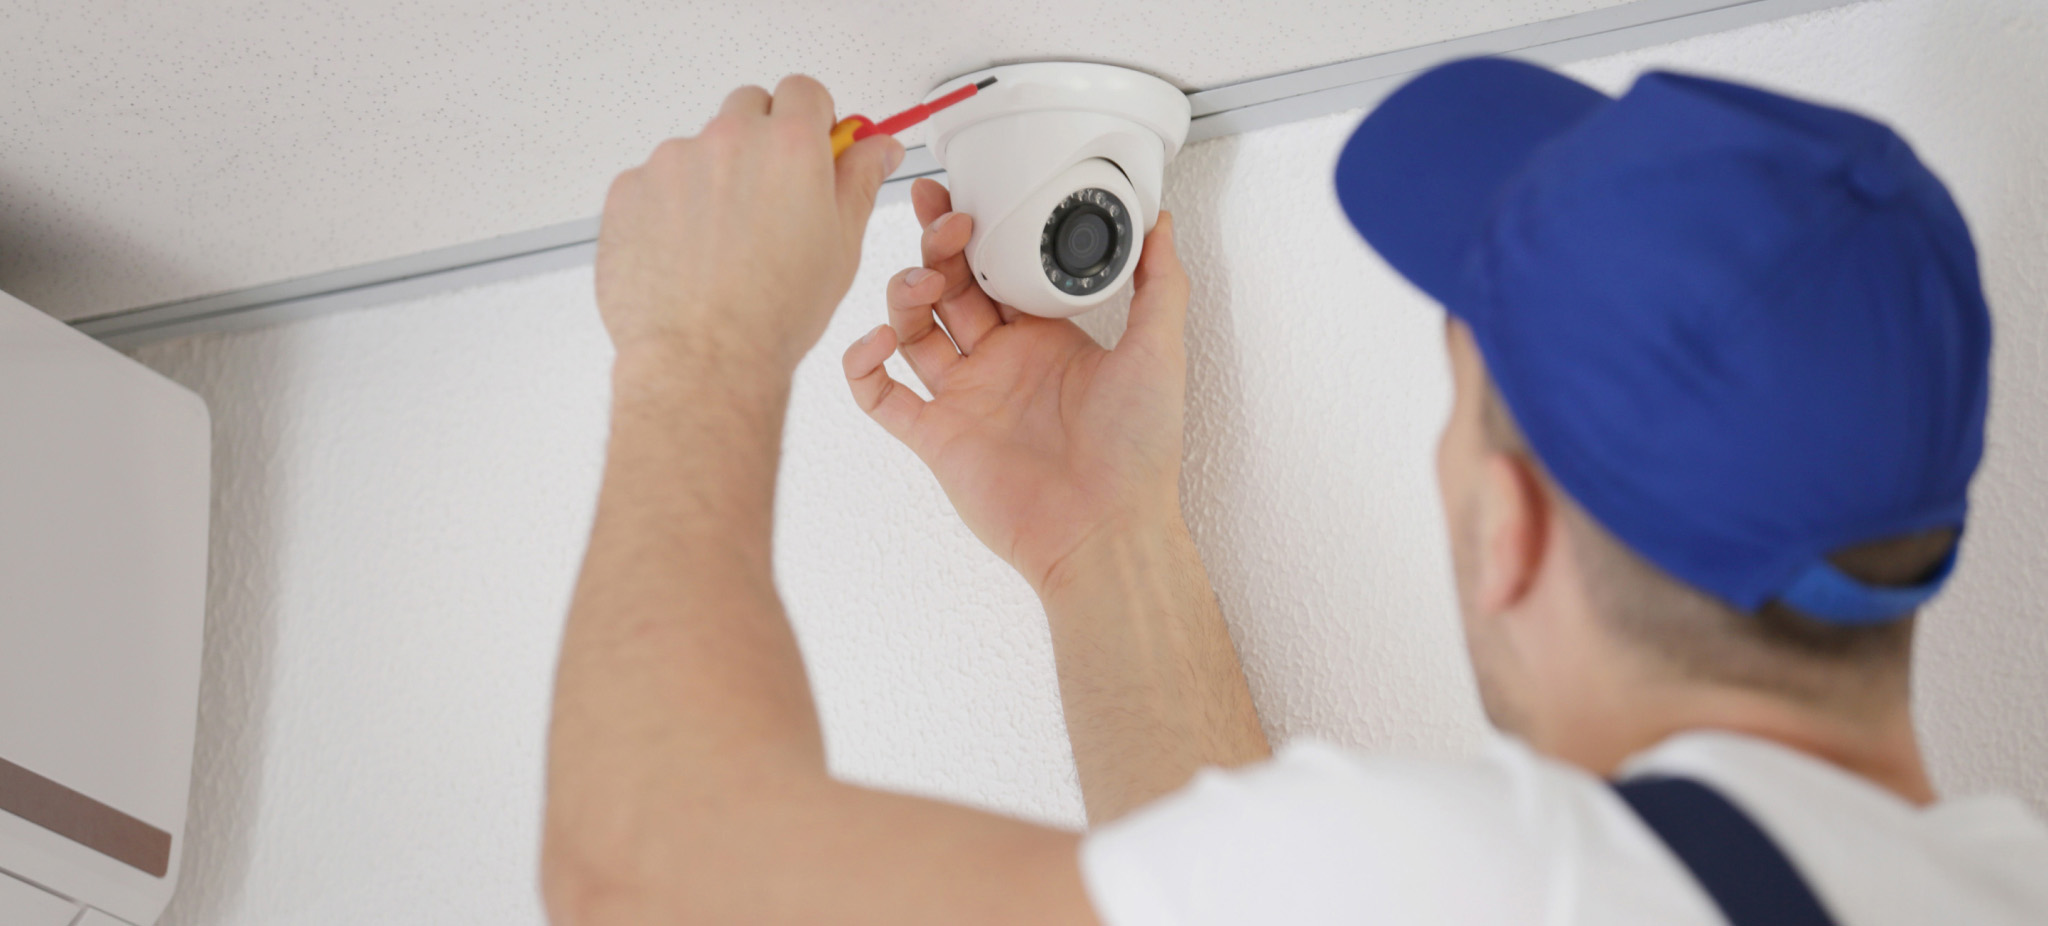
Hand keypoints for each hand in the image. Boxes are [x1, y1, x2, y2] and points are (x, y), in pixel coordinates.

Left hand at [595, 76, 905, 377]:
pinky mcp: (629, 190)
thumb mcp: (842, 247)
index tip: (813, 146)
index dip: (813, 121)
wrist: (702, 360)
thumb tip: (876, 149)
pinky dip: (670, 208)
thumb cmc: (772, 316)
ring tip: (724, 245)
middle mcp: (728, 140)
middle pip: (749, 108)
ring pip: (700, 149)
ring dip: (714, 178)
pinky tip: (688, 255)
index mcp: (790, 146)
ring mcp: (672, 161)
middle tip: (771, 200)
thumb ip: (859, 181)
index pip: (805, 91)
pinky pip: (656, 182)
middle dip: (762, 141)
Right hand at [842, 178, 1191, 592]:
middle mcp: (1000, 365)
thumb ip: (1161, 282)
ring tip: (924, 281)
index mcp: (1044, 340)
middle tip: (942, 219)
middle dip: (937, 247)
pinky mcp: (937, 439)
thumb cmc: (1137, 454)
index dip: (977, 232)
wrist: (1109, 530)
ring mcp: (964, 400)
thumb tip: (1160, 223)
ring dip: (906, 295)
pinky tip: (876, 341)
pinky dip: (864, 366)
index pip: (997, 270)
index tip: (967, 200)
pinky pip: (881, 398)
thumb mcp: (1159, 350)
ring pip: (912, 331)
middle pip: (949, 289)